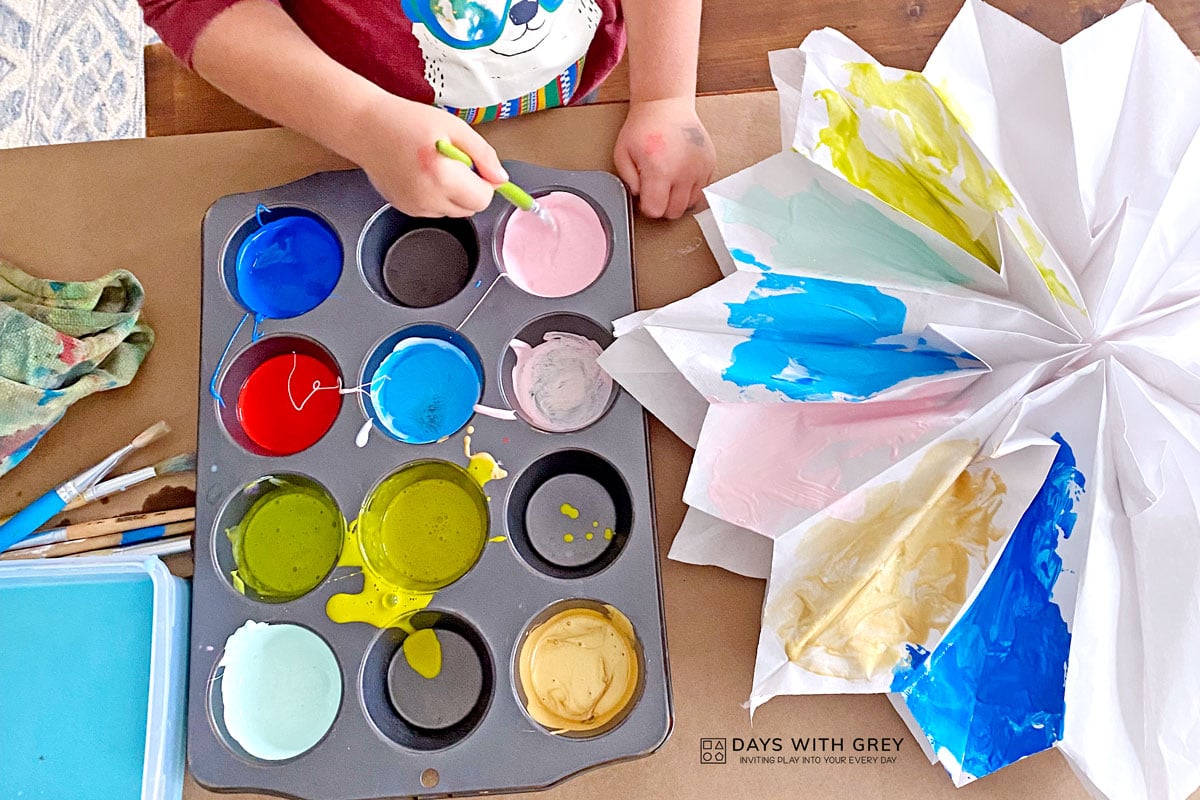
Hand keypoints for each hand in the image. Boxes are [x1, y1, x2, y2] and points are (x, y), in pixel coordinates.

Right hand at [345, 94, 506, 217]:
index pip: (483, 199)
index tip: (474, 164)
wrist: (364, 127)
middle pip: (471, 209)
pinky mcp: (406, 210)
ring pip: (454, 211)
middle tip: (453, 162)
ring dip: (453, 193)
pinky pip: (436, 209)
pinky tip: (422, 174)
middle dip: (470, 189)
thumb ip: (483, 154)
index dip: (484, 182)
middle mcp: (428, 198)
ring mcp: (415, 207)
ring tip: (435, 166)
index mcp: (442, 175)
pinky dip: (436, 196)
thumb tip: (501, 179)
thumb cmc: (407, 121)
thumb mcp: (454, 127)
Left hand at [614, 97, 715, 218]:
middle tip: (656, 189)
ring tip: (669, 180)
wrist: (666, 104)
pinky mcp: (709, 164)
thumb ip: (628, 182)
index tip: (645, 196)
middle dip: (663, 205)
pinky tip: (680, 172)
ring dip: (678, 198)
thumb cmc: (643, 127)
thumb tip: (641, 197)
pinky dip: (690, 187)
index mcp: (660, 171)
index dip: (648, 206)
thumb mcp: (622, 154)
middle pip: (675, 212)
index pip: (656, 211)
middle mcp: (684, 172)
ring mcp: (700, 168)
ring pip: (690, 204)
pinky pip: (701, 189)